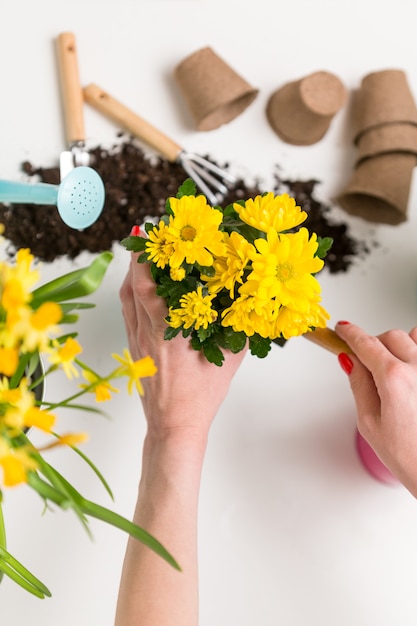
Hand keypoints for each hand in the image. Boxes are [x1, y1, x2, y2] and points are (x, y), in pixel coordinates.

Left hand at [119, 251, 247, 439]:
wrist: (174, 425)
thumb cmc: (201, 396)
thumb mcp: (228, 360)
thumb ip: (239, 329)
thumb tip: (253, 305)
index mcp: (170, 332)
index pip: (150, 287)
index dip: (147, 259)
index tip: (153, 237)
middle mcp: (148, 332)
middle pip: (132, 286)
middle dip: (137, 257)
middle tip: (145, 235)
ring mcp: (137, 340)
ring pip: (126, 298)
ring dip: (131, 273)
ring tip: (140, 253)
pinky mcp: (134, 349)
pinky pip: (127, 313)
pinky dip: (130, 293)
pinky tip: (138, 286)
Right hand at [335, 321, 416, 495]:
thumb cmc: (412, 456)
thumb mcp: (371, 423)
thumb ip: (359, 385)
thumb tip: (350, 361)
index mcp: (395, 379)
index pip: (366, 344)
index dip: (350, 334)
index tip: (343, 329)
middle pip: (389, 336)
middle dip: (374, 344)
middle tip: (367, 363)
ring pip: (414, 336)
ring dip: (401, 344)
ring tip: (396, 366)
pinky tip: (413, 368)